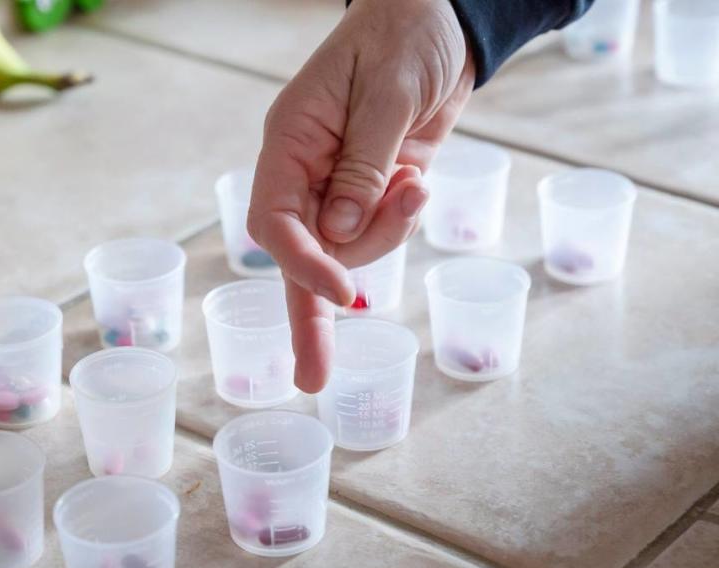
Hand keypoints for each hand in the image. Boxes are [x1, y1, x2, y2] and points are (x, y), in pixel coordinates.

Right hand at [248, 0, 474, 392]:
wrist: (442, 20)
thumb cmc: (405, 36)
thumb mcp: (387, 96)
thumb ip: (363, 167)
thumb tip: (342, 235)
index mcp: (290, 143)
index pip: (277, 221)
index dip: (303, 265)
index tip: (342, 295)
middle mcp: (306, 173)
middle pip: (302, 255)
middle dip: (311, 316)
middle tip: (313, 381)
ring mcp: (340, 186)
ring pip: (350, 249)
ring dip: (388, 234)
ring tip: (416, 181)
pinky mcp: (374, 191)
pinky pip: (381, 231)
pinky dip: (403, 220)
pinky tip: (417, 180)